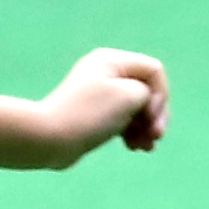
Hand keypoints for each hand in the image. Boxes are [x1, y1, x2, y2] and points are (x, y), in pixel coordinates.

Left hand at [46, 49, 169, 162]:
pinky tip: (135, 147)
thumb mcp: (130, 95)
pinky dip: (132, 132)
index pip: (153, 71)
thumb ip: (148, 94)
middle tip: (156, 136)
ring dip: (146, 128)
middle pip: (146, 90)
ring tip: (146, 147)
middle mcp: (105, 73)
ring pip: (136, 108)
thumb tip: (142, 105)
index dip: (160, 95)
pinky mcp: (93, 116)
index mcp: (112, 60)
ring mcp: (98, 95)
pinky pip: (122, 120)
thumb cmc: (90, 114)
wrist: (48, 139)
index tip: (150, 116)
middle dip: (155, 115)